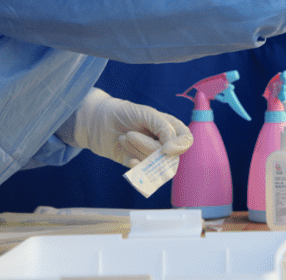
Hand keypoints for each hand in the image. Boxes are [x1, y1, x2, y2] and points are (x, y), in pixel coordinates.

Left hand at [70, 88, 192, 166]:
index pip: (186, 141)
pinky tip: (126, 157)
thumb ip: (164, 129)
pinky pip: (142, 173)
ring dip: (136, 152)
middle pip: (167, 156)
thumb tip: (171, 150)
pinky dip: (134, 165)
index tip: (165, 149)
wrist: (99, 122)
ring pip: (153, 165)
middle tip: (129, 134)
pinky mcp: (138, 165)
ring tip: (123, 138)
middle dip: (146, 147)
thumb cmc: (125, 113)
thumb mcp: (147, 114)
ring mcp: (151, 156)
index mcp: (171, 127)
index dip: (179, 147)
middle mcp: (164, 143)